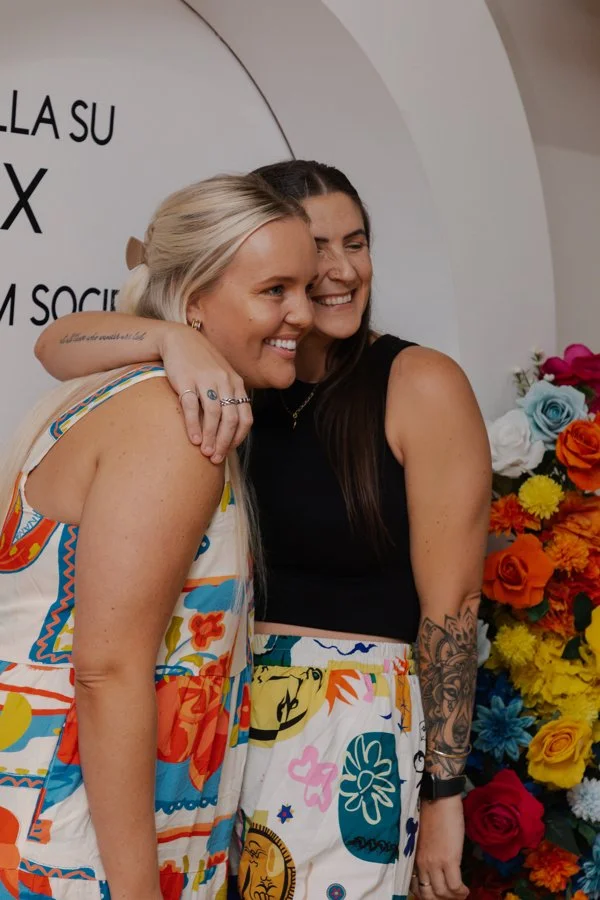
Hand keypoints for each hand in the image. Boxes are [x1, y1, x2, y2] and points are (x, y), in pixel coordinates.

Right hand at [160, 323, 251, 461]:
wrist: (179, 340)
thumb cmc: (201, 364)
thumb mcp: (221, 378)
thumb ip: (228, 398)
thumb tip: (229, 429)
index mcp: (237, 384)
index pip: (245, 417)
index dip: (238, 438)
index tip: (228, 451)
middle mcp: (225, 382)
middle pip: (231, 419)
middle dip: (224, 442)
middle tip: (216, 458)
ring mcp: (206, 380)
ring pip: (214, 415)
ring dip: (210, 437)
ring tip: (205, 452)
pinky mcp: (187, 380)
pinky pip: (192, 407)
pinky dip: (194, 425)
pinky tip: (193, 439)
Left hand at [411, 795, 468, 899]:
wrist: (439, 798)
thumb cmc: (432, 812)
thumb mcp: (423, 837)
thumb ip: (425, 853)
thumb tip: (434, 865)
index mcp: (414, 857)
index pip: (415, 887)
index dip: (427, 895)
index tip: (437, 894)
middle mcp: (422, 863)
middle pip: (428, 895)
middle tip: (451, 897)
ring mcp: (435, 862)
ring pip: (442, 894)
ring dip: (453, 898)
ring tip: (460, 894)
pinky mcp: (449, 859)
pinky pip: (455, 886)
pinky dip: (461, 892)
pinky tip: (466, 890)